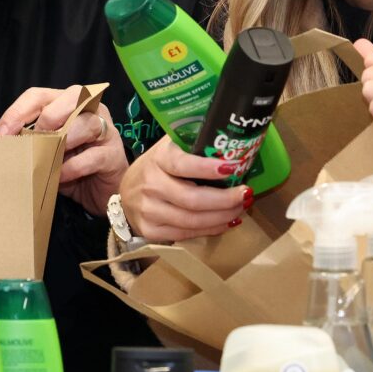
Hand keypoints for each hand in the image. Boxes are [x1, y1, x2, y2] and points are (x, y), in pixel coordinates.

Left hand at [0, 87, 125, 216]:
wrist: (99, 193)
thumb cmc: (70, 165)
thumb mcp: (43, 149)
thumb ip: (24, 138)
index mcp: (68, 103)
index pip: (40, 95)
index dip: (19, 111)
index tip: (2, 134)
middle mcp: (90, 110)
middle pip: (71, 96)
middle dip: (46, 118)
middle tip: (29, 141)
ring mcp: (106, 131)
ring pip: (86, 123)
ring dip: (62, 141)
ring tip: (46, 159)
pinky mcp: (114, 156)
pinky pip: (93, 156)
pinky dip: (72, 167)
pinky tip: (60, 176)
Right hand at [119, 137, 249, 242]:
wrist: (127, 192)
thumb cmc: (158, 167)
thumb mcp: (170, 148)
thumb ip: (194, 142)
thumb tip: (231, 137)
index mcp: (157, 159)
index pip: (182, 164)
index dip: (206, 168)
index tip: (232, 167)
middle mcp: (149, 185)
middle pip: (192, 199)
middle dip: (225, 200)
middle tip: (246, 194)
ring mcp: (148, 211)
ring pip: (192, 220)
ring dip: (223, 217)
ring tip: (240, 209)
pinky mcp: (150, 231)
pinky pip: (187, 234)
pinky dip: (211, 229)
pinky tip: (225, 222)